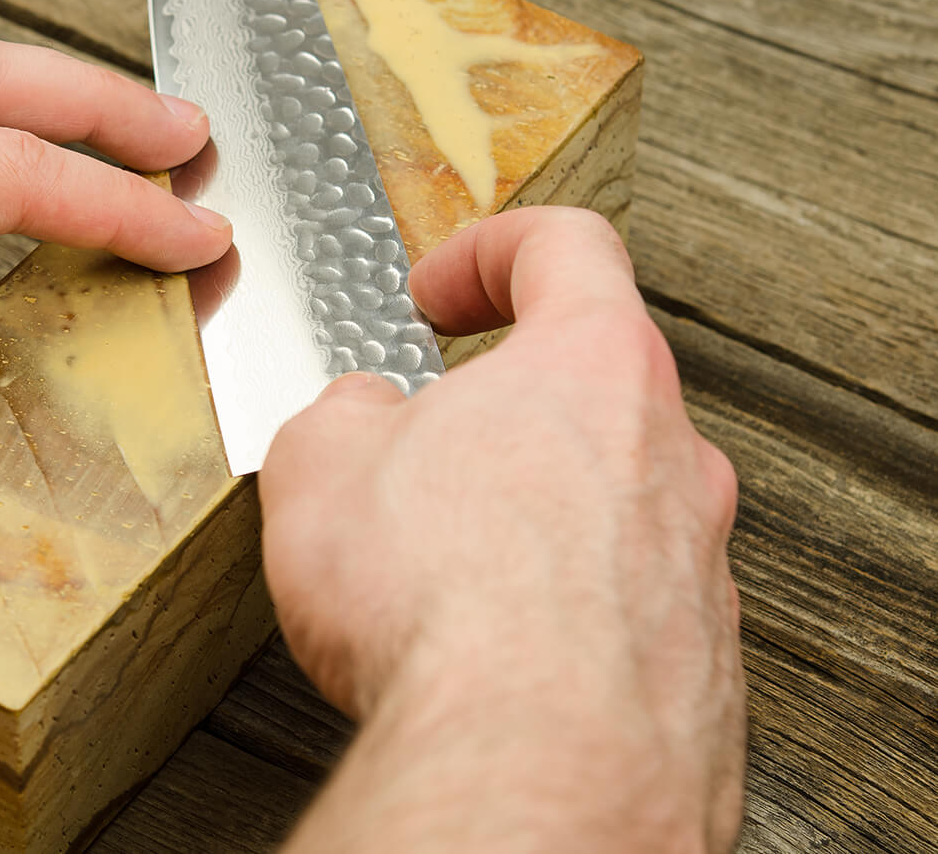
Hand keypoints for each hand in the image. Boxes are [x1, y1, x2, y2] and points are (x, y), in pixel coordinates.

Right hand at [260, 208, 742, 851]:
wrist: (527, 767)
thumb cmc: (442, 605)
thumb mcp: (319, 462)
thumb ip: (343, 412)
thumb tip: (360, 418)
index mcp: (593, 366)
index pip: (566, 248)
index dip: (488, 252)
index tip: (437, 292)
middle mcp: (671, 456)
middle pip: (592, 386)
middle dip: (497, 406)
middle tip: (420, 445)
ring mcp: (697, 562)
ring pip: (608, 500)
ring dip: (526, 511)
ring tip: (436, 565)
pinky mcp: (696, 662)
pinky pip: (619, 601)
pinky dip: (556, 603)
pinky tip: (486, 646)